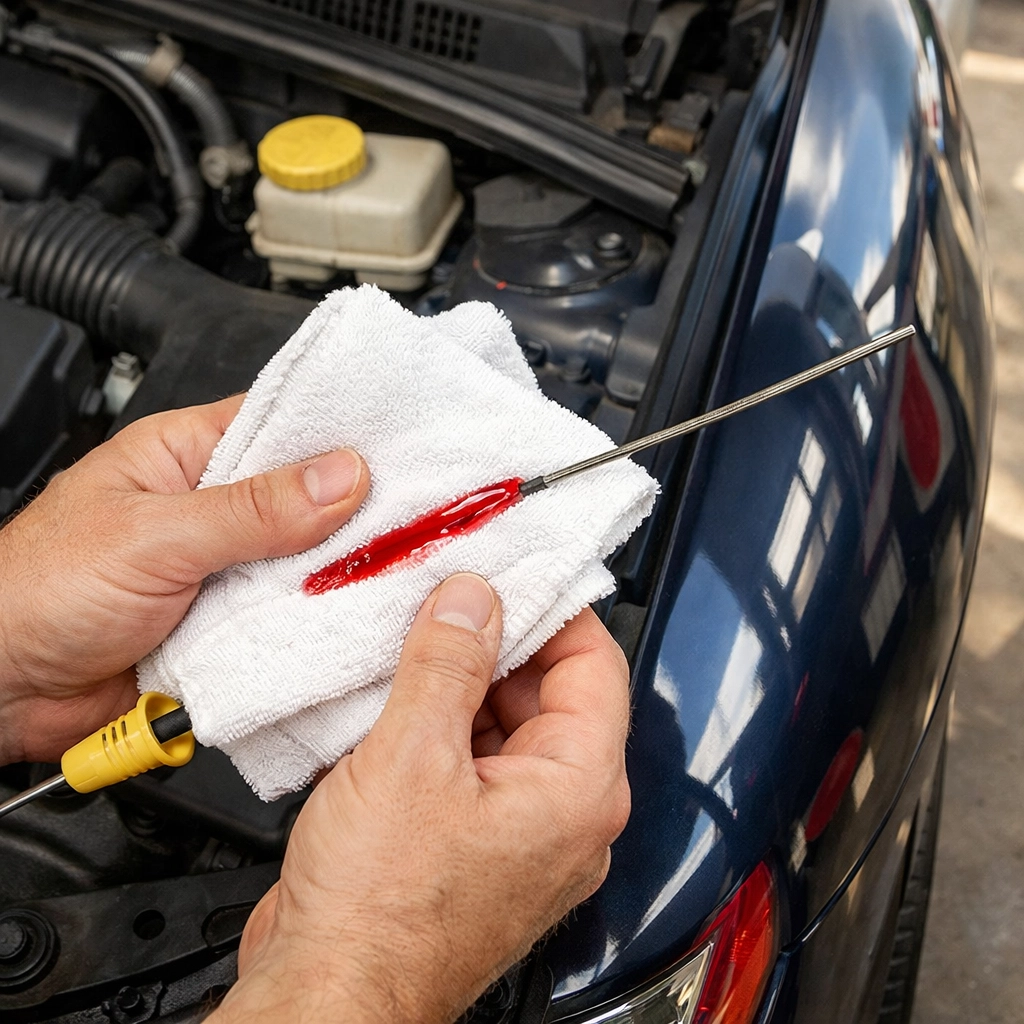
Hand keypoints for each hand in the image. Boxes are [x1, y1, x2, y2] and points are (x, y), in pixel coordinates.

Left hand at [0, 396, 368, 763]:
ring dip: (335, 576)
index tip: (402, 449)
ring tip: (392, 573)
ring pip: (303, 566)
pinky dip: (315, 626)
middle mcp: (213, 511)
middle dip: (354, 515)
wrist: (0, 692)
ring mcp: (224, 572)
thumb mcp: (152, 535)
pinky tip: (351, 623)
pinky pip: (289, 621)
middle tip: (413, 520)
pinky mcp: (230, 630)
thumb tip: (339, 476)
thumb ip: (250, 510)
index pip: (282, 425)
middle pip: (307, 502)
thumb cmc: (35, 589)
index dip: (342, 435)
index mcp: (187, 456)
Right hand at [214, 576, 630, 1023]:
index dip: (553, 607)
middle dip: (496, 640)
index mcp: (578, 790)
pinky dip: (439, 721)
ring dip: (460, 679)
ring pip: (504, 721)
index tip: (510, 570)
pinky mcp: (471, 840)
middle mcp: (562, 813)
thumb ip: (448, 663)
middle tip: (445, 598)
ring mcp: (517, 829)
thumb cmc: (381, 918)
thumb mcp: (412, 758)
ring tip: (412, 640)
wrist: (330, 997)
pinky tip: (396, 695)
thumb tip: (472, 600)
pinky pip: (471, 758)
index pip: (595, 663)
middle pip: (549, 689)